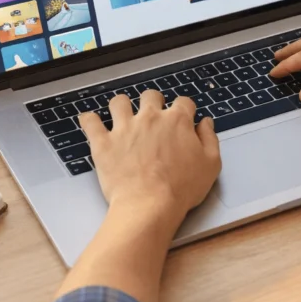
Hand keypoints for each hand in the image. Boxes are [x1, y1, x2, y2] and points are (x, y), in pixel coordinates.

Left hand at [79, 91, 220, 221]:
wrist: (150, 206)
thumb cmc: (182, 189)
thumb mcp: (211, 165)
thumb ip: (209, 139)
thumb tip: (205, 122)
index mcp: (177, 121)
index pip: (183, 102)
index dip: (184, 110)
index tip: (183, 120)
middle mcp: (150, 118)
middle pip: (150, 96)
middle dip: (153, 103)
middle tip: (152, 118)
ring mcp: (124, 128)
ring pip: (119, 102)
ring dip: (121, 107)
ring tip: (122, 118)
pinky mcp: (103, 142)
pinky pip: (90, 121)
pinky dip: (90, 120)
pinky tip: (92, 124)